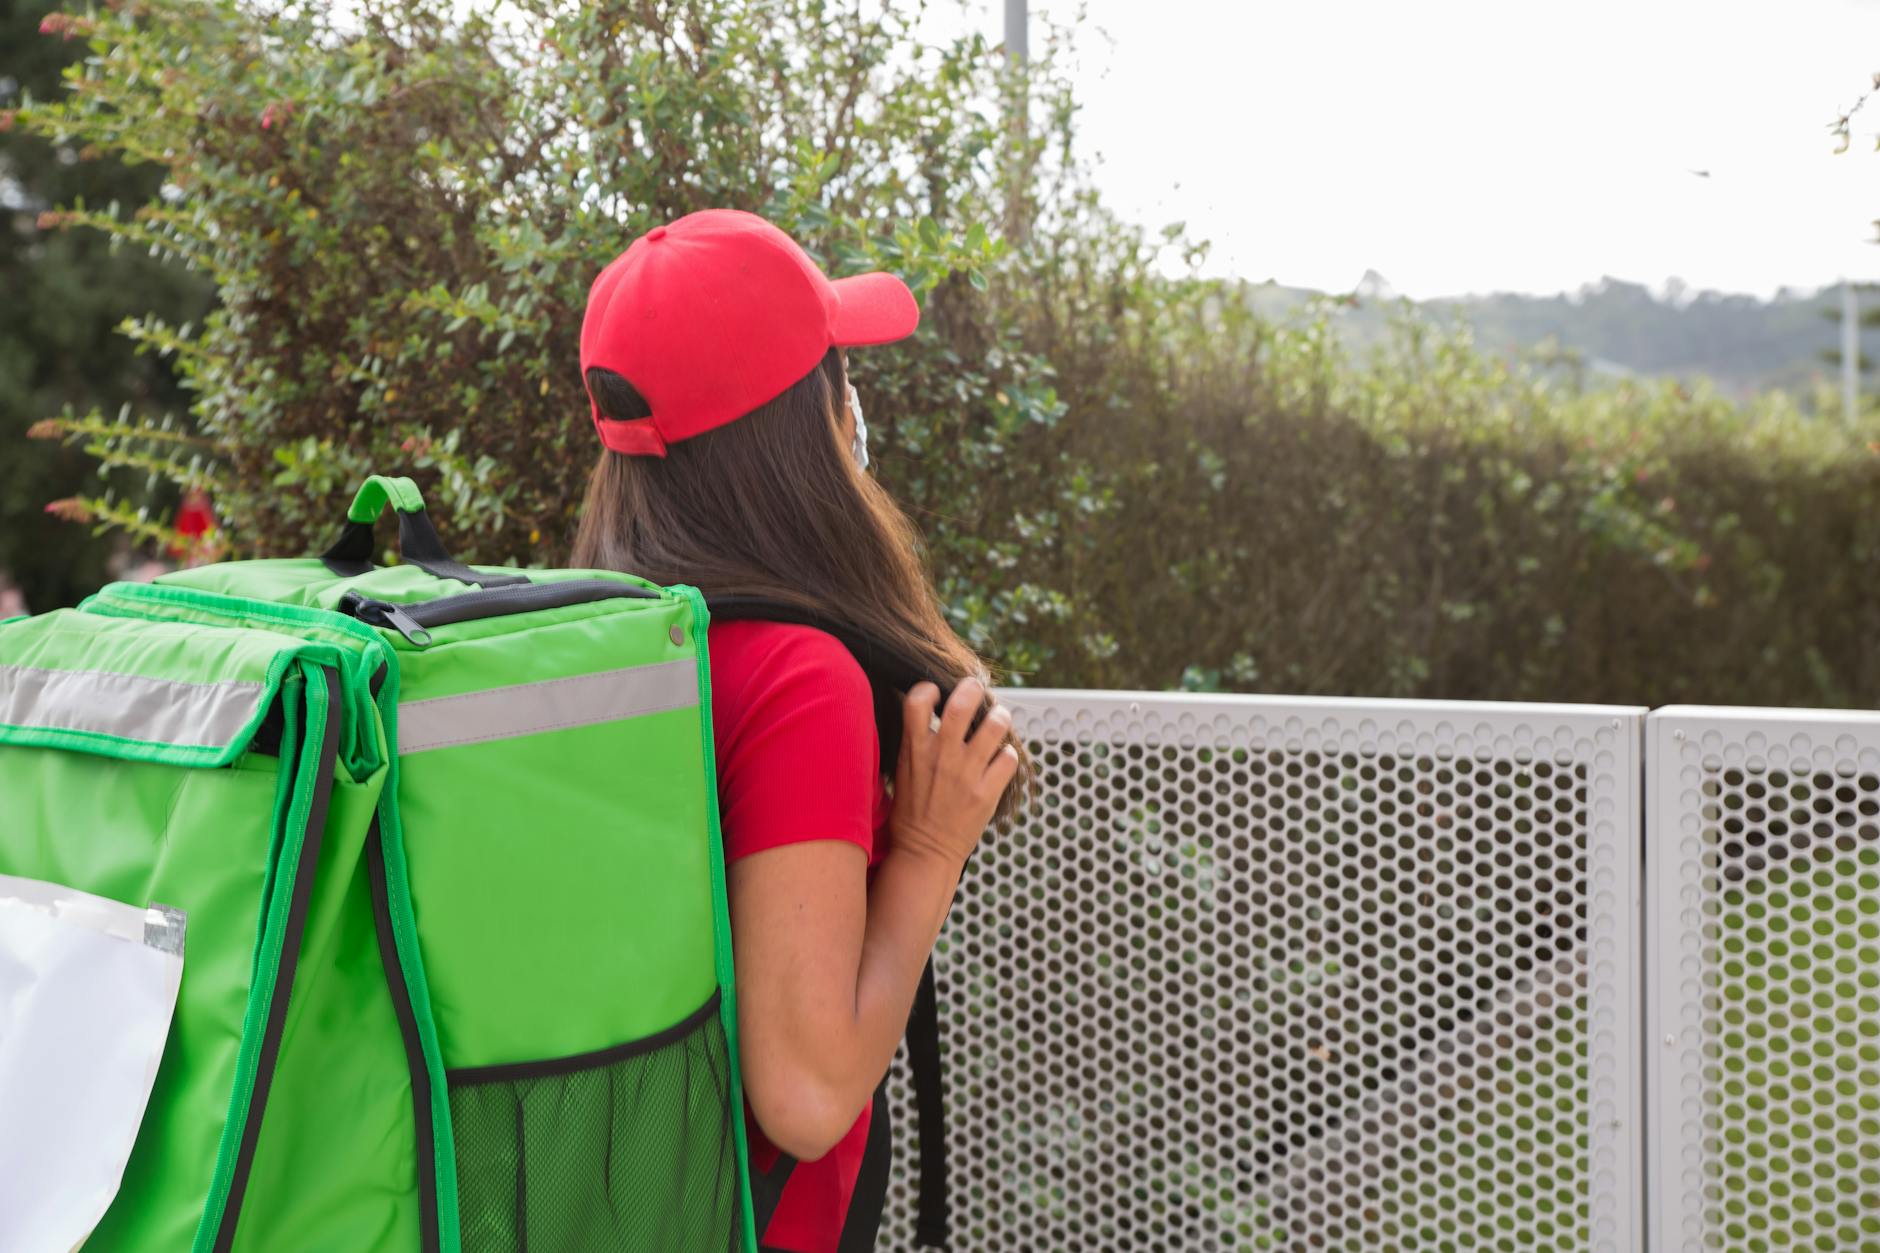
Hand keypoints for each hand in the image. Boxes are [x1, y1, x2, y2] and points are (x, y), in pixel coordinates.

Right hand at [888, 677, 1018, 868]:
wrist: (926, 852)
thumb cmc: (912, 810)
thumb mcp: (902, 771)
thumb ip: (916, 741)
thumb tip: (932, 710)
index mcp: (915, 750)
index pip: (917, 701)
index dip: (928, 689)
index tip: (936, 693)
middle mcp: (942, 757)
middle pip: (962, 705)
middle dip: (972, 688)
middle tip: (976, 688)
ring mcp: (966, 774)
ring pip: (995, 726)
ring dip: (1000, 717)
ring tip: (998, 719)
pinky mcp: (987, 793)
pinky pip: (1009, 758)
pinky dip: (1009, 754)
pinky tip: (1001, 759)